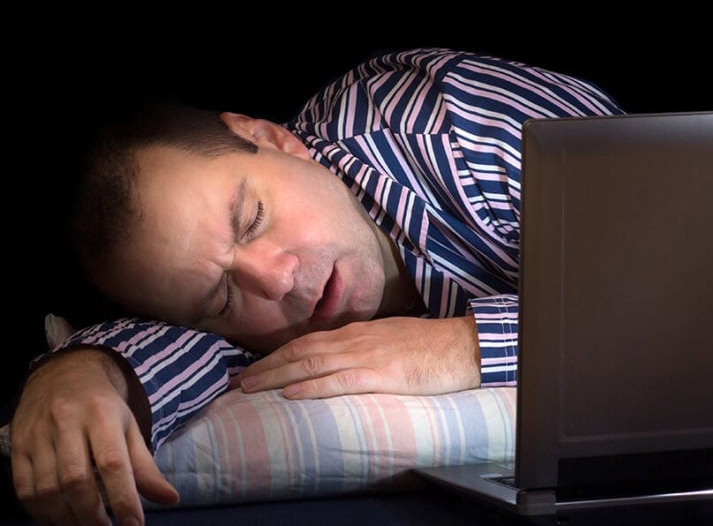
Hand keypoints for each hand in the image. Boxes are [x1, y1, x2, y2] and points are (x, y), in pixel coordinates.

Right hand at [11, 348, 178, 525]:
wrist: (62, 374)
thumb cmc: (103, 406)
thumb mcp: (130, 427)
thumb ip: (146, 466)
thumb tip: (170, 499)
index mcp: (102, 414)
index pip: (113, 463)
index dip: (123, 498)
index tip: (133, 525)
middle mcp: (67, 422)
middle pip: (77, 480)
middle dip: (93, 516)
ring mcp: (38, 435)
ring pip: (47, 489)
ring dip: (66, 518)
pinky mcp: (18, 446)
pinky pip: (24, 488)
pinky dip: (41, 512)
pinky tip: (58, 519)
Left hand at [237, 316, 480, 397]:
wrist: (462, 345)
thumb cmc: (431, 345)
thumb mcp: (391, 339)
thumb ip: (365, 347)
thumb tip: (342, 358)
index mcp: (357, 332)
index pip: (307, 341)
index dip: (277, 355)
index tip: (252, 367)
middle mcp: (354, 340)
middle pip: (300, 351)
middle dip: (265, 366)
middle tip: (236, 382)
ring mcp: (366, 356)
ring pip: (311, 364)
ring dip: (277, 376)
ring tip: (249, 388)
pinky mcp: (381, 374)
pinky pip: (340, 380)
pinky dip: (313, 387)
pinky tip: (292, 395)